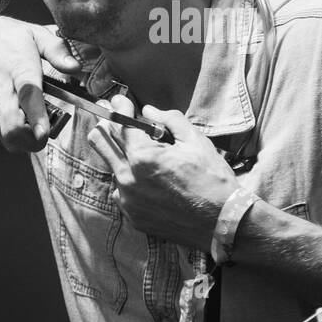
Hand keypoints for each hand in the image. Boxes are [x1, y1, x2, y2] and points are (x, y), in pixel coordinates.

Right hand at [0, 14, 82, 151]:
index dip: (36, 121)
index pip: (28, 99)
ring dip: (19, 131)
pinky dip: (5, 121)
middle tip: (42, 130)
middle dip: (31, 141)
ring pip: (4, 134)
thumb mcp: (30, 33)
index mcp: (18, 69)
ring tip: (26, 110)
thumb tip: (75, 68)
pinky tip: (8, 102)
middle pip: (12, 133)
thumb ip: (56, 50)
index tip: (43, 133)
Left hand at [85, 95, 241, 252]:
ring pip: (112, 167)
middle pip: (100, 142)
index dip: (119, 106)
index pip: (120, 124)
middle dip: (106, 125)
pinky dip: (131, 181)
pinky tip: (151, 181)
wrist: (222, 222)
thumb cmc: (212, 180)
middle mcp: (128, 179)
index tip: (119, 99)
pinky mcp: (133, 216)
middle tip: (113, 117)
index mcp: (143, 157)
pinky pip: (122, 191)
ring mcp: (128, 200)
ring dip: (123, 156)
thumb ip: (170, 120)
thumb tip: (150, 111)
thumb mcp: (196, 141)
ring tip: (145, 154)